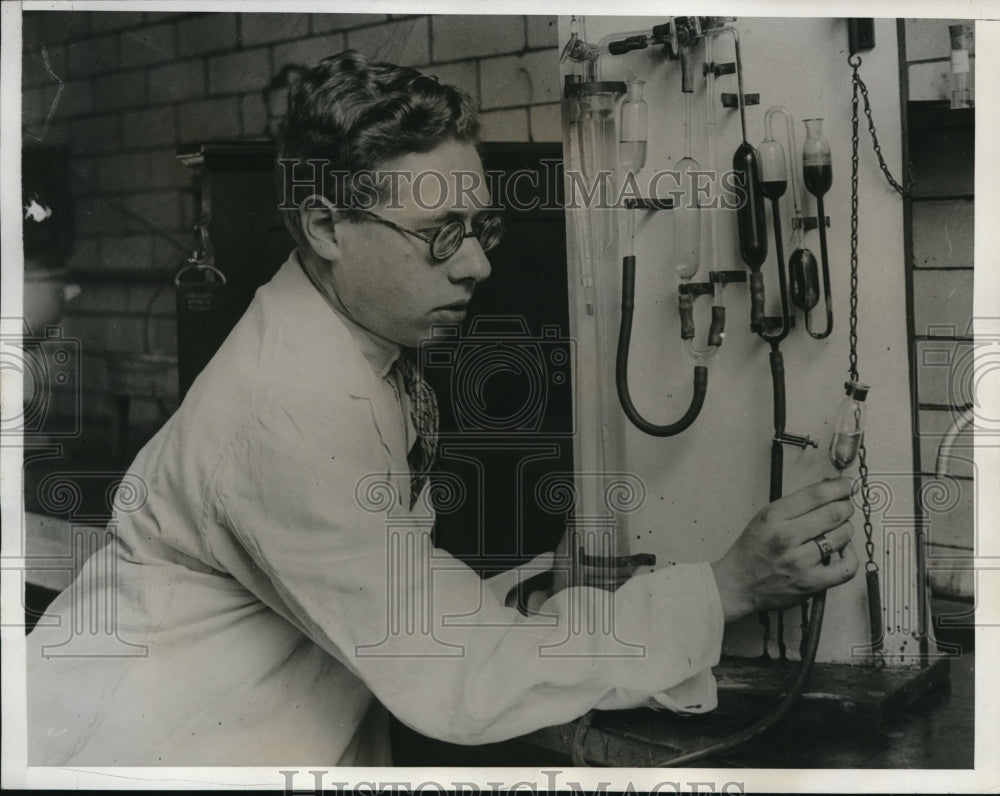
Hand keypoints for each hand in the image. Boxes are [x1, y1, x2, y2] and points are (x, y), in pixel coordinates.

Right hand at [710, 477, 859, 621]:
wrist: (738, 584)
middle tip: (844, 506)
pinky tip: (843, 550)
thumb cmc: (752, 551)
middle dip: (845, 506)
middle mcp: (787, 537)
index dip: (839, 487)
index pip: (816, 495)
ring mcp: (800, 561)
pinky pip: (846, 567)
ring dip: (846, 529)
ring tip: (837, 530)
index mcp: (774, 517)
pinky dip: (851, 555)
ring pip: (843, 536)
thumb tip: (829, 488)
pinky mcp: (811, 583)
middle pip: (834, 513)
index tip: (846, 485)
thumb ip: (795, 504)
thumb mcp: (765, 517)